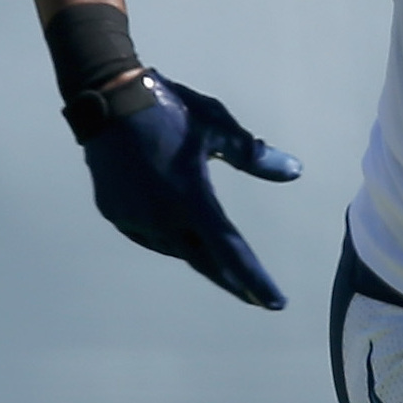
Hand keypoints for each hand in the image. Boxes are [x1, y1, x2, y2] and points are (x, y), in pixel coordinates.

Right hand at [82, 69, 301, 306]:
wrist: (108, 100)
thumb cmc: (169, 111)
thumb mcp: (218, 128)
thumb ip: (255, 157)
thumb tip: (294, 171)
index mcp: (191, 200)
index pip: (231, 251)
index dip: (256, 281)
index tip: (275, 303)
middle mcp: (162, 219)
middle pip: (204, 261)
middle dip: (233, 280)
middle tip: (256, 297)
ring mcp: (134, 219)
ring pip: (175, 248)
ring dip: (200, 254)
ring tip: (219, 257)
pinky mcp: (116, 213)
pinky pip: (150, 235)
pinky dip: (171, 237)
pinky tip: (179, 232)